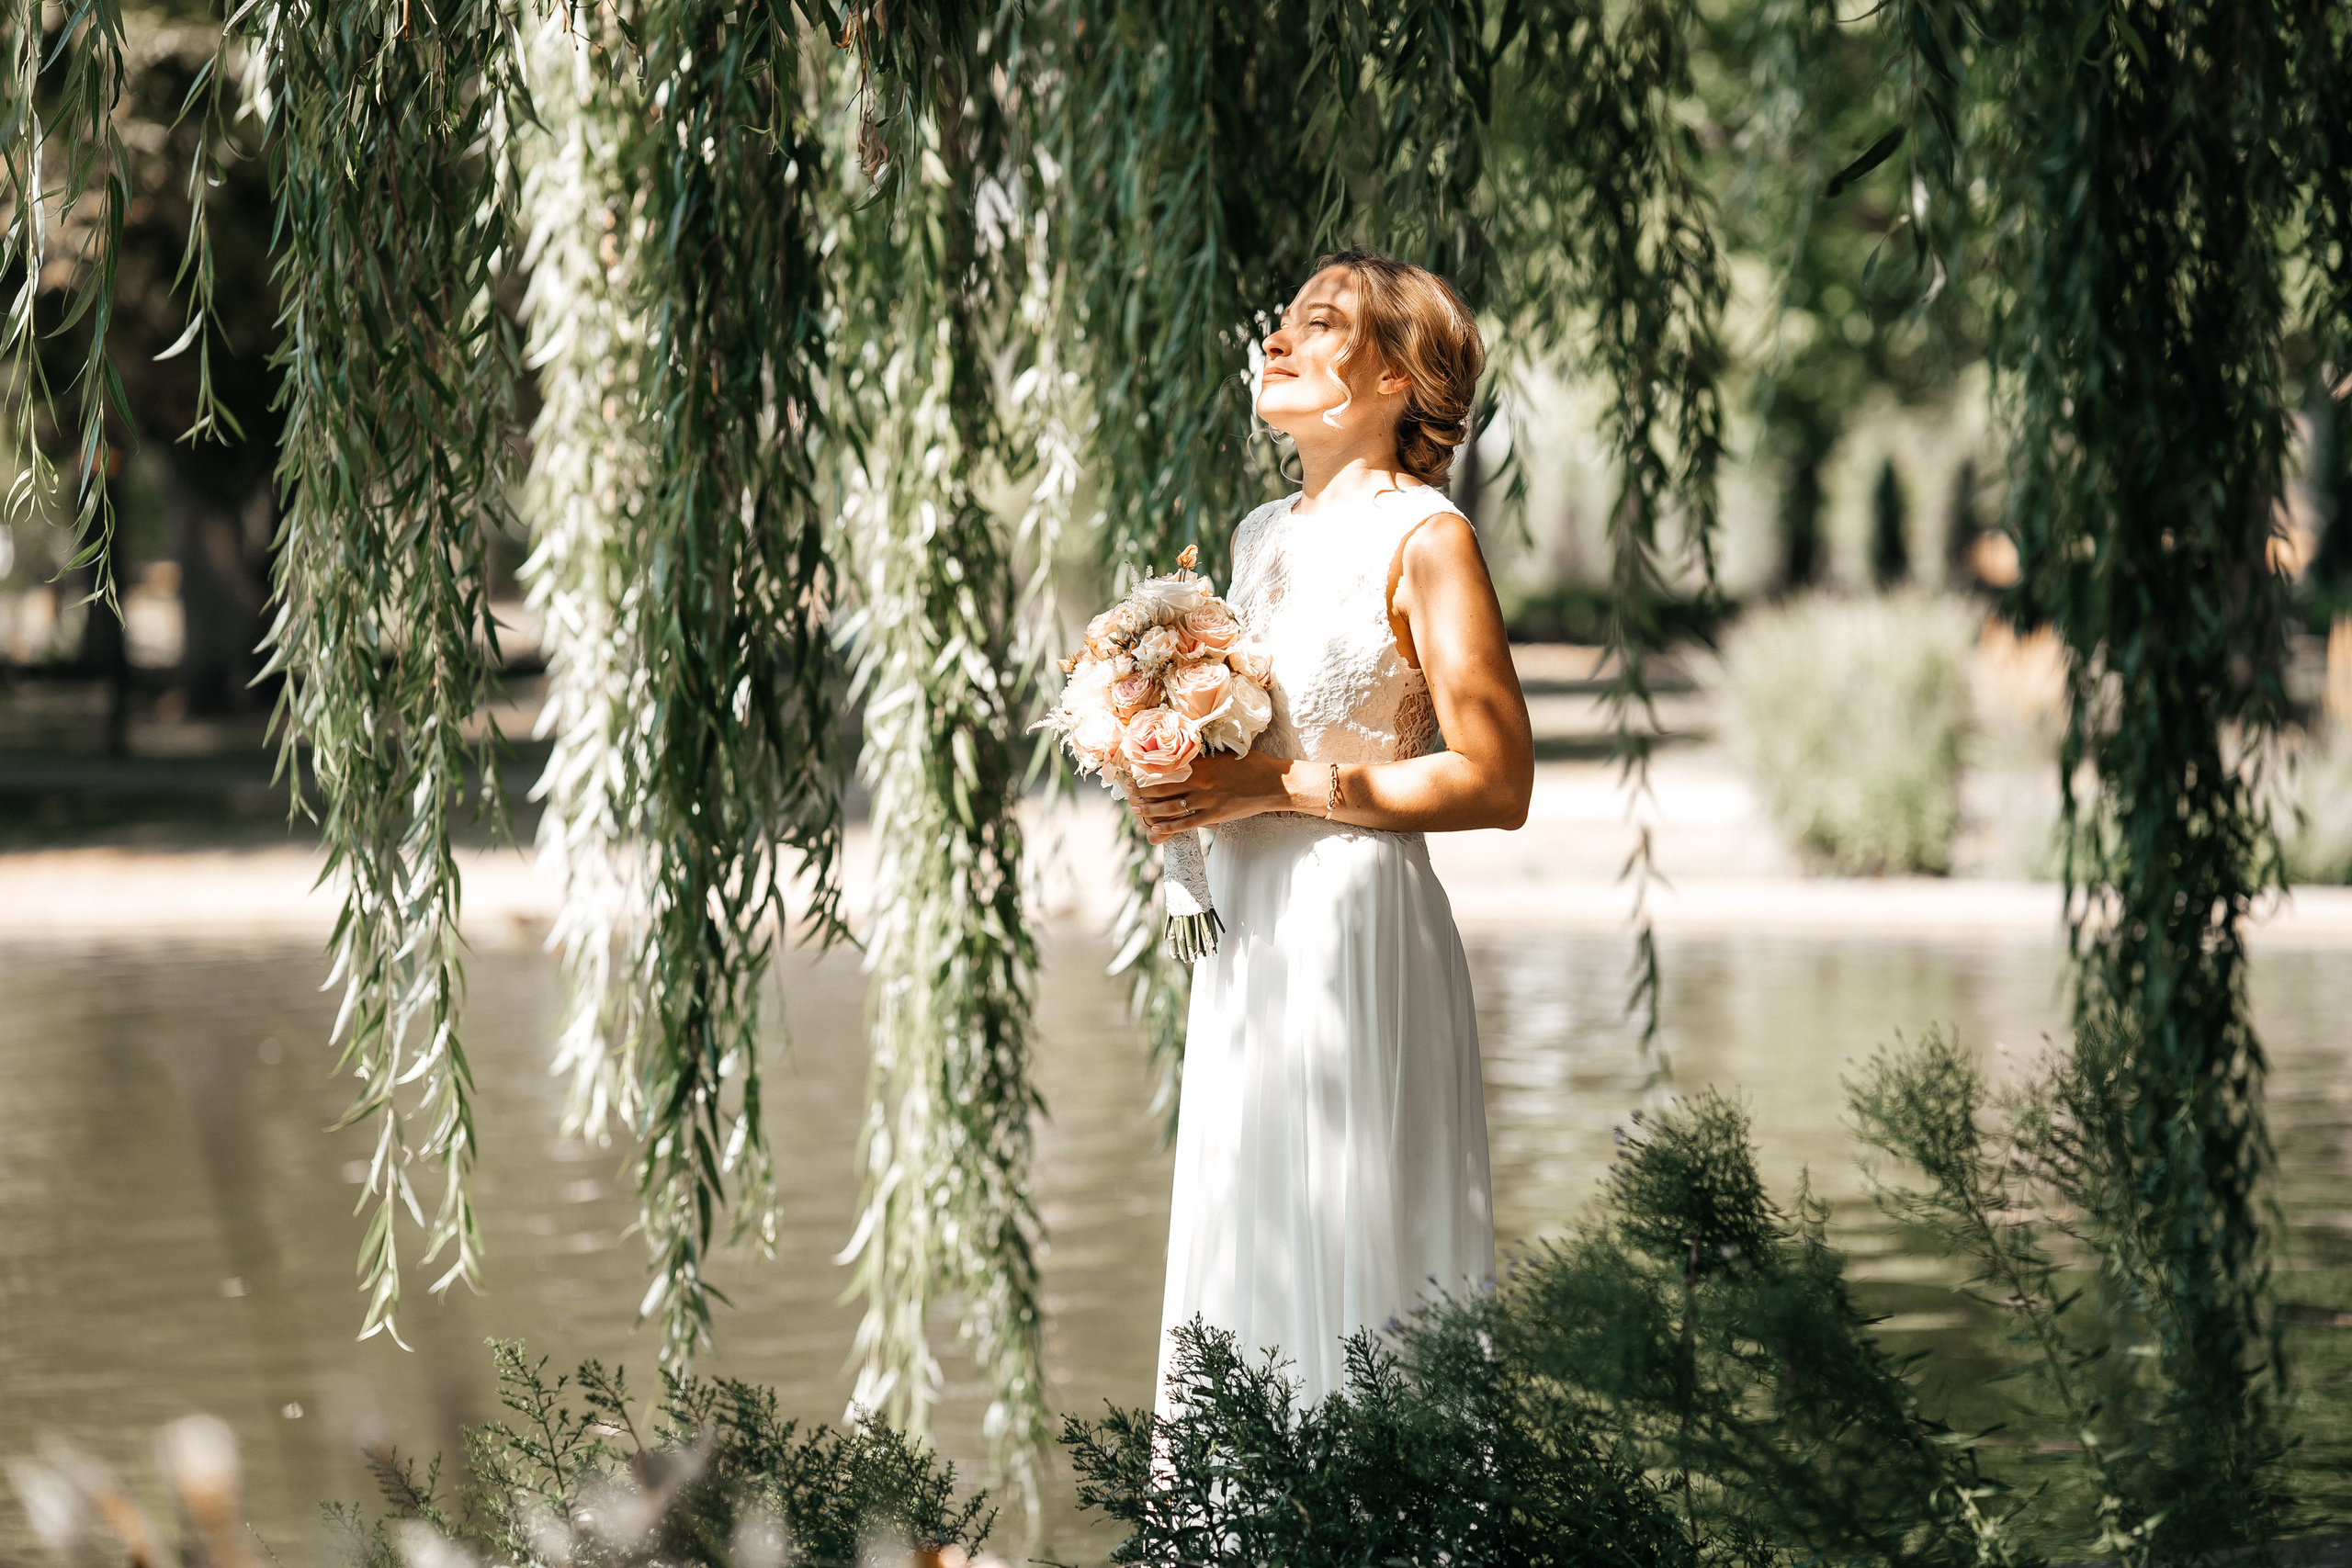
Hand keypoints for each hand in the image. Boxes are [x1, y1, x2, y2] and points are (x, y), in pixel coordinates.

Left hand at [1129, 749, 1293, 844]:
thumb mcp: (1226, 754)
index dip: (1147, 773)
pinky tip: (1156, 828)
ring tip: (1137, 810)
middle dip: (1143, 792)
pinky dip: (1169, 827)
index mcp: (1201, 764)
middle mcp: (1200, 782)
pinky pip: (1186, 823)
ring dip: (1150, 810)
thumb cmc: (1253, 765)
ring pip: (1170, 807)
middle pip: (1163, 788)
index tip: (1134, 774)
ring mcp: (1206, 800)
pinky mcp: (1214, 815)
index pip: (1166, 768)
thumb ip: (1205, 757)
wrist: (1274, 783)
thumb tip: (1188, 753)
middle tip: (1129, 794)